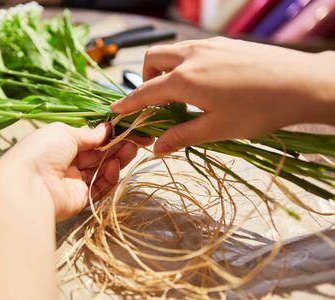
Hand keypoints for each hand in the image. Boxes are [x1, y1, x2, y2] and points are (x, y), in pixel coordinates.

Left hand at [0, 122, 151, 220]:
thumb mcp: (65, 133)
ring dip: (118, 159)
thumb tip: (106, 129)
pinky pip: (100, 187)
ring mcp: (75, 182)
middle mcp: (69, 163)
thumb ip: (88, 134)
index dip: (110, 135)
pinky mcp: (81, 199)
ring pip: (102, 170)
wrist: (28, 185)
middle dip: (118, 146)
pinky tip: (115, 166)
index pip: (90, 140)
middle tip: (137, 139)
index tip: (129, 129)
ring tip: (132, 150)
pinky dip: (110, 176)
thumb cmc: (42, 151)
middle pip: (99, 154)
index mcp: (61, 145)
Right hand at [111, 37, 334, 153]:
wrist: (302, 83)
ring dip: (165, 69)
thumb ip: (182, 136)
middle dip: (145, 78)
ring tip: (180, 93)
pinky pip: (192, 48)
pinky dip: (184, 63)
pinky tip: (202, 81)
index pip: (145, 91)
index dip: (128, 103)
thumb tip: (156, 149)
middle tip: (156, 101)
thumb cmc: (259, 110)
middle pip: (152, 59)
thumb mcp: (217, 129)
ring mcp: (209, 45)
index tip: (115, 110)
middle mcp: (192, 55)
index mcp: (185, 79)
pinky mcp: (224, 43)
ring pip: (173, 51)